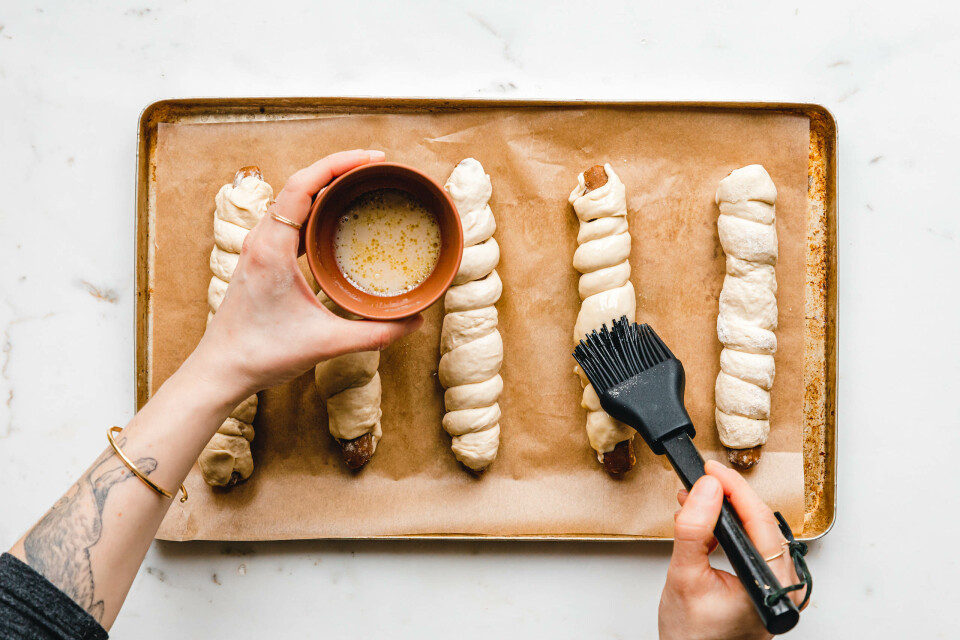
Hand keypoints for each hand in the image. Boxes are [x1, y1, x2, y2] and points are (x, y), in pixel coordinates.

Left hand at [191, 150, 422, 401]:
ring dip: (325, 187)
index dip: (339, 163)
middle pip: (300, 184)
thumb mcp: (326, 343)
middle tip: (377, 168)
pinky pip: (290, 220)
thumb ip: (375, 334)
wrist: (221, 371)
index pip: (303, 184)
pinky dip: (315, 210)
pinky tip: (338, 220)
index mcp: (272, 247)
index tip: (373, 159)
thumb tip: (416, 322)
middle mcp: (262, 239)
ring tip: (361, 185)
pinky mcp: (261, 260)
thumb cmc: (262, 354)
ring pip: (293, 200)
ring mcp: (258, 248)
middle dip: (339, 168)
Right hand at [658, 460, 805, 639]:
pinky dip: (729, 526)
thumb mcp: (684, 576)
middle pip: (761, 522)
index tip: (710, 469)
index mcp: (772, 585)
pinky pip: (752, 543)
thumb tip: (705, 489)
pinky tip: (707, 519)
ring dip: (726, 509)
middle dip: (729, 495)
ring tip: (697, 497)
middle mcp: (782, 585)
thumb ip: (694, 529)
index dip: (734, 488)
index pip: (758, 519)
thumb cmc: (693, 635)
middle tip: (702, 478)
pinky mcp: (764, 582)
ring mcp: (776, 584)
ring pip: (756, 530)